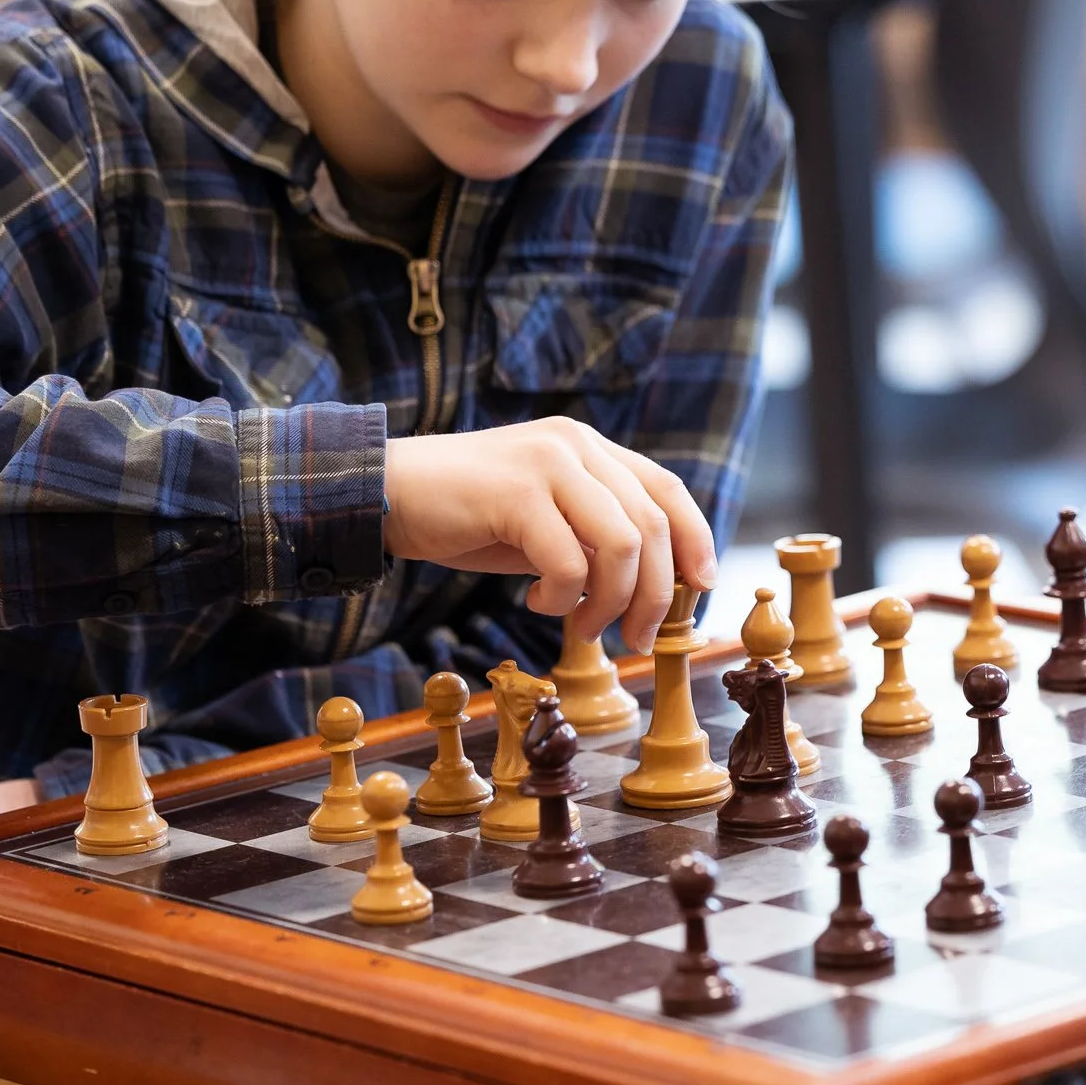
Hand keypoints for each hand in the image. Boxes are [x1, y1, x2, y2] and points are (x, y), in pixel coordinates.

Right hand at [382, 417, 716, 650]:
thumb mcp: (545, 523)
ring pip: (620, 545)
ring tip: (580, 624)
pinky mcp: (517, 492)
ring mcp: (548, 463)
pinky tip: (534, 603)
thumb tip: (651, 588)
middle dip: (654, 594)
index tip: (700, 587)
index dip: (694, 540)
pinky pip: (568, 562)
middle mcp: (576, 446)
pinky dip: (562, 597)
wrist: (385, 494)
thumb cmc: (468, 517)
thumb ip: (593, 538)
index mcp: (589, 448)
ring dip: (609, 602)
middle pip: (651, 526)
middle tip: (635, 639)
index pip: (667, 490)